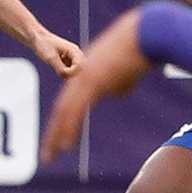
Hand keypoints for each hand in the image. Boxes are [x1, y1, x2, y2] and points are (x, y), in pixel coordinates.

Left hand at [33, 30, 83, 78]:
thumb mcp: (50, 58)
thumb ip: (60, 68)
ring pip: (75, 71)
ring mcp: (73, 57)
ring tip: (56, 66)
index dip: (71, 72)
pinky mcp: (68, 61)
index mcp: (74, 50)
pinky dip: (64, 72)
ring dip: (67, 73)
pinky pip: (70, 71)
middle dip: (70, 73)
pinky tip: (57, 66)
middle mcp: (76, 54)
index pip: (80, 66)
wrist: (38, 39)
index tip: (60, 71)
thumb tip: (66, 76)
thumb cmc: (44, 44)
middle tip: (59, 70)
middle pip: (80, 70)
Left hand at [41, 9, 149, 160]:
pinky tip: (65, 145)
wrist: (144, 36)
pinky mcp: (91, 82)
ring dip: (56, 137)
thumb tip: (117, 93)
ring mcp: (84, 79)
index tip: (59, 141)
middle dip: (53, 135)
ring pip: (63, 112)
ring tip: (50, 156)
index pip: (68, 103)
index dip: (62, 123)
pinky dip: (69, 129)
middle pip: (61, 110)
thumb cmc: (139, 52)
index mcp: (86, 74)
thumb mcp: (125, 71)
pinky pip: (75, 110)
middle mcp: (80, 77)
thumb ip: (116, 83)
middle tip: (47, 156)